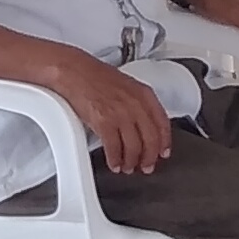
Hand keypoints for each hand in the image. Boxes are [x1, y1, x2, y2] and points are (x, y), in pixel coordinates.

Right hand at [45, 52, 175, 175]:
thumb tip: (144, 123)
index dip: (164, 142)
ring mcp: (120, 113)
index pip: (163, 123)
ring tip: (128, 167)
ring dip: (131, 162)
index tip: (163, 152)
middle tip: (146, 166)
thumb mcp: (126, 85)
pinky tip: (114, 163)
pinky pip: (114, 148)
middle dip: (149, 157)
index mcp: (144, 94)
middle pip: (150, 139)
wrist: (74, 71)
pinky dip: (115, 160)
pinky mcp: (104, 122)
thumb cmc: (95, 76)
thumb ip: (138, 103)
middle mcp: (135, 104)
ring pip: (134, 147)